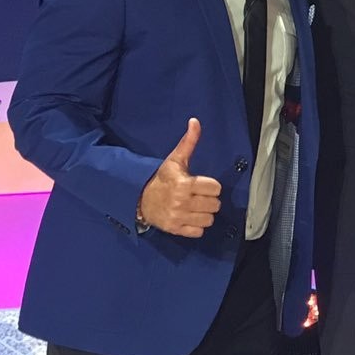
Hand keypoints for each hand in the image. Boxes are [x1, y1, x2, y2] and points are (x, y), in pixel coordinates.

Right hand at [137, 118, 221, 237]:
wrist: (139, 198)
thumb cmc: (162, 179)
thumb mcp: (175, 160)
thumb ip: (189, 142)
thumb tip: (195, 121)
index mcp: (184, 184)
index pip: (215, 188)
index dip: (210, 186)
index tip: (201, 184)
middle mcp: (182, 201)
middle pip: (215, 205)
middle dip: (209, 200)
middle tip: (198, 196)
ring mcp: (179, 217)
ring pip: (209, 219)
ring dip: (204, 214)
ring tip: (195, 207)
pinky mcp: (175, 229)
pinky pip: (199, 232)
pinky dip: (196, 227)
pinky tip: (189, 217)